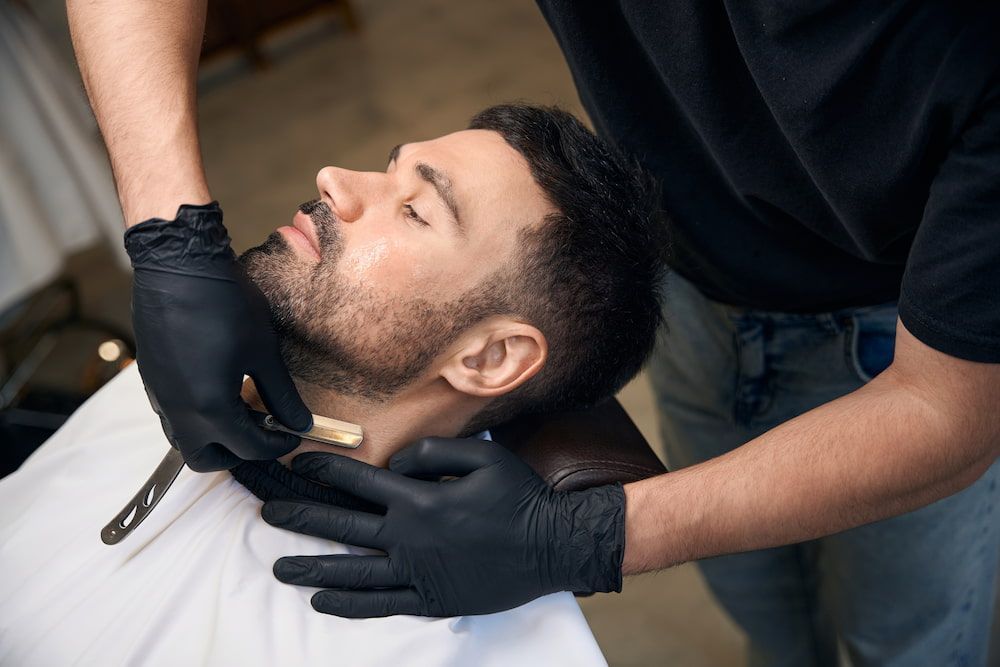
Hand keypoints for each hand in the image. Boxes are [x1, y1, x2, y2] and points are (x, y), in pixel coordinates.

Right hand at [124, 202, 311, 470]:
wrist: (177, 264)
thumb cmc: (224, 304)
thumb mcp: (263, 352)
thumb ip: (282, 395)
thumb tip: (300, 423)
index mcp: (210, 408)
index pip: (248, 448)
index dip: (276, 446)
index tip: (293, 433)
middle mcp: (178, 411)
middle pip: (205, 458)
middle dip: (236, 454)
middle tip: (262, 432)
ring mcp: (159, 395)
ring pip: (184, 438)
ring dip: (214, 436)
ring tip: (243, 409)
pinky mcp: (150, 377)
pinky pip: (172, 415)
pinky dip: (197, 416)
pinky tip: (219, 388)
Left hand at [261, 439, 625, 617]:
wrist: (552, 546)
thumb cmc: (520, 497)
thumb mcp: (483, 456)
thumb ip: (432, 452)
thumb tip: (393, 464)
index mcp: (420, 500)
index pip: (359, 482)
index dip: (324, 471)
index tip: (297, 466)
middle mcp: (409, 538)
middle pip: (343, 525)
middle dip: (301, 516)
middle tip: (269, 512)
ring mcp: (417, 573)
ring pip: (351, 571)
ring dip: (312, 566)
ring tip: (279, 566)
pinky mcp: (429, 601)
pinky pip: (379, 605)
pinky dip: (347, 604)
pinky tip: (322, 600)